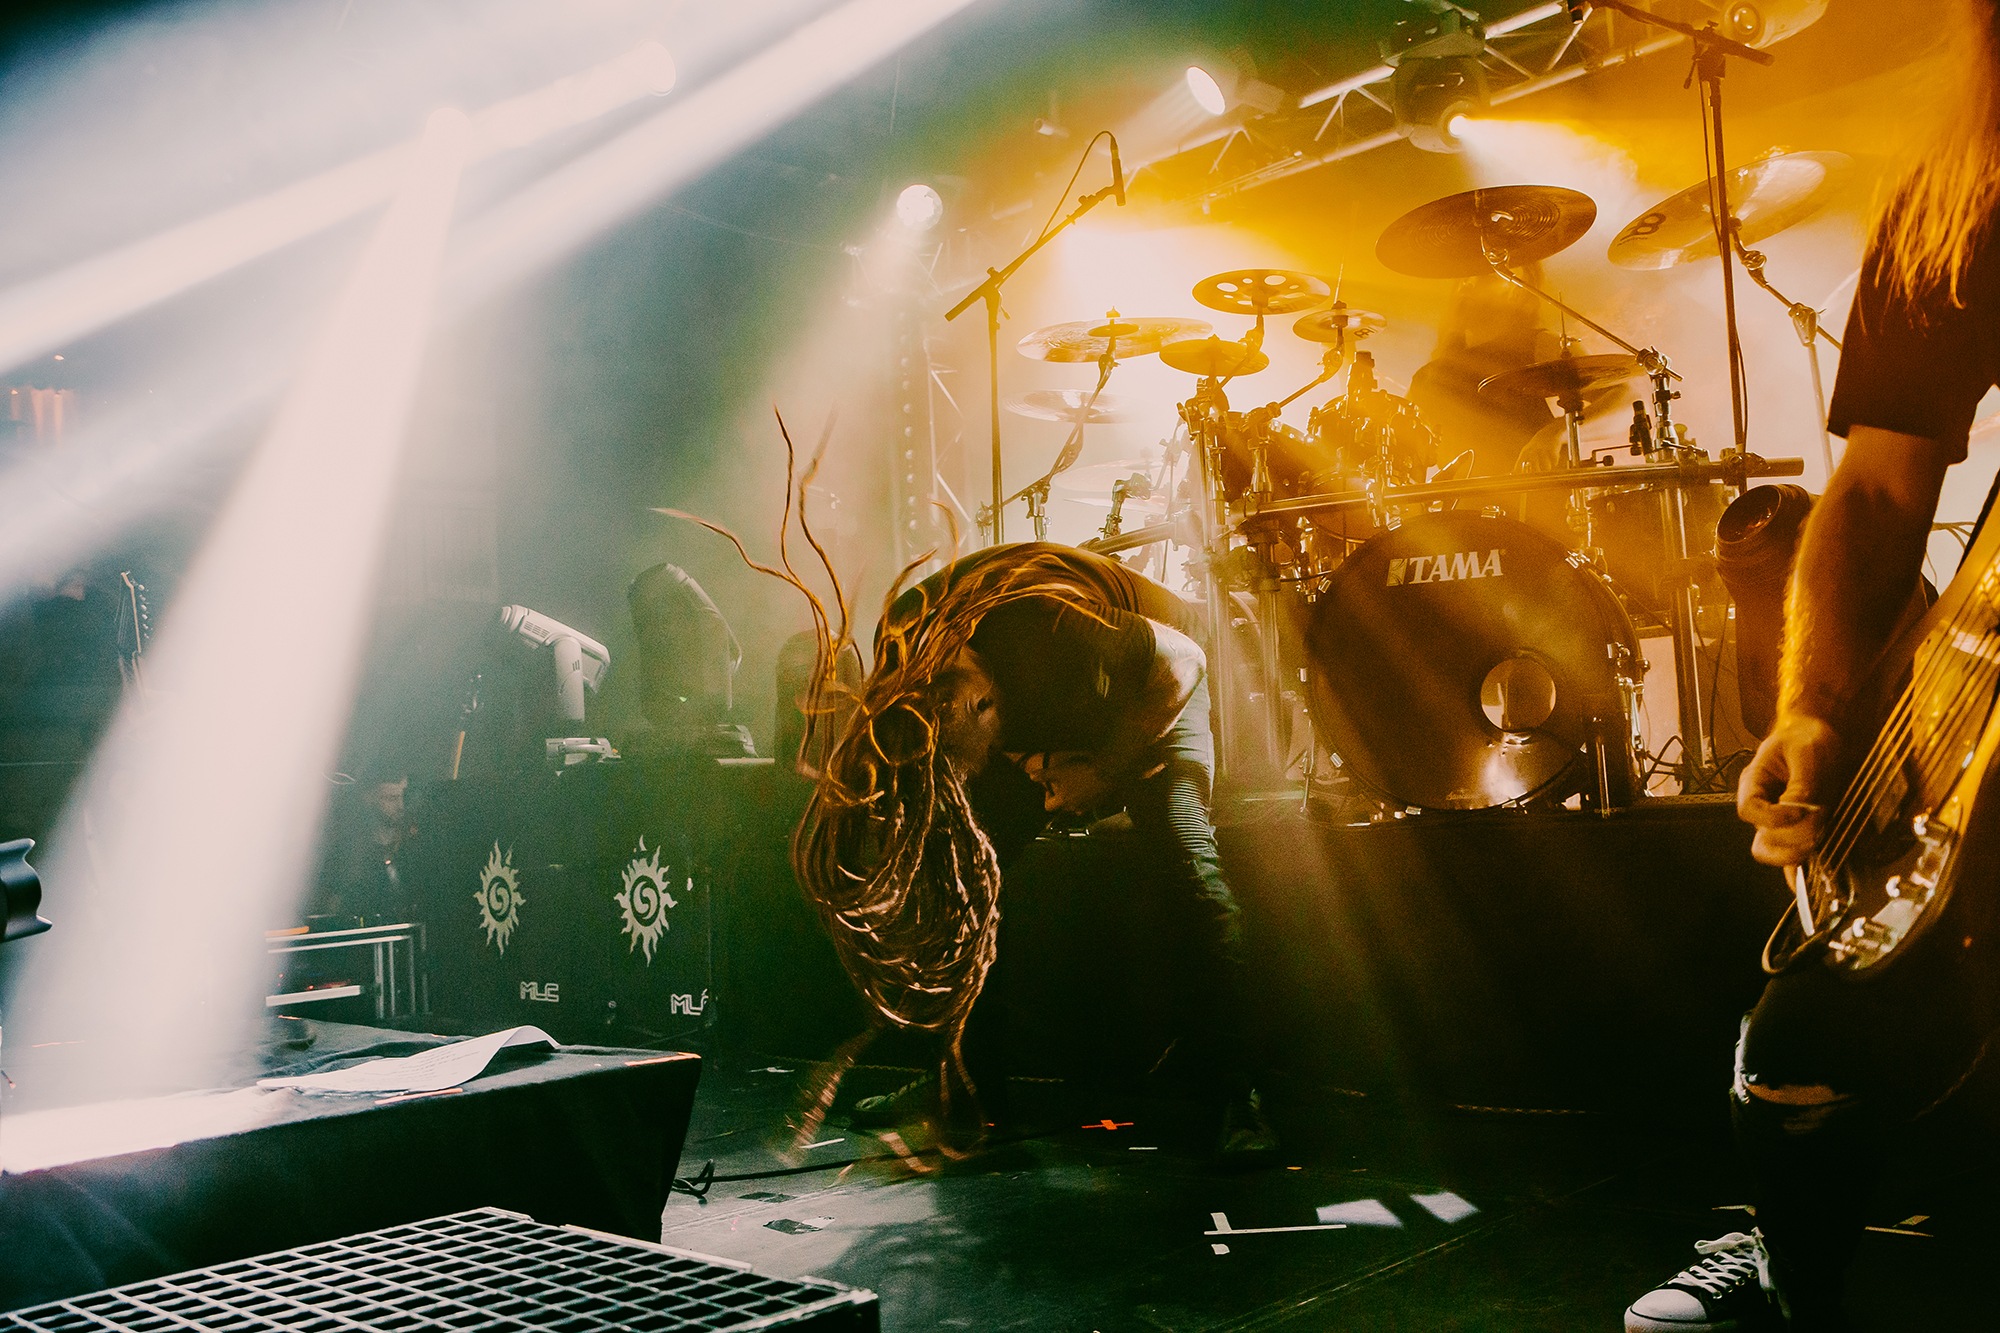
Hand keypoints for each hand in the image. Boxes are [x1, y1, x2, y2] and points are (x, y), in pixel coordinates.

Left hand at [1021, 751, 1115, 814]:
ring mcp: (1086, 807)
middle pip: (1062, 806)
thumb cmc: (1081, 773)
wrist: (1106, 774)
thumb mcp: (1058, 771)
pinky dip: (1085, 795)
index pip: (1048, 807)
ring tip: (1076, 783)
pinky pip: (1087, 802)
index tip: (1050, 787)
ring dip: (1073, 796)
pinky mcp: (1097, 803)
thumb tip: (1031, 776)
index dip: (1047, 797)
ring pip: (1075, 804)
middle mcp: (1073, 808)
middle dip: (1061, 795)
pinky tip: (1087, 784)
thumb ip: (1044, 775)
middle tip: (1063, 782)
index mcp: (1063, 802)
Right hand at [1737, 713, 1841, 866]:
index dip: (1773, 817)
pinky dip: (1799, 869)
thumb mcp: (1806, 754)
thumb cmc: (1808, 739)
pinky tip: (1806, 879)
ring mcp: (1778, 822)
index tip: (1801, 810)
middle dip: (1790, 839)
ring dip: (1799, 851)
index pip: (1748, 810)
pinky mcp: (1797, 830)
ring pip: (1774, 853)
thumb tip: (1804, 813)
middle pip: (1761, 841)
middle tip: (1817, 825)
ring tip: (1822, 833)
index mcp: (1753, 783)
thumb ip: (1802, 785)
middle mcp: (1762, 807)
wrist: (1821, 738)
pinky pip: (1791, 856)